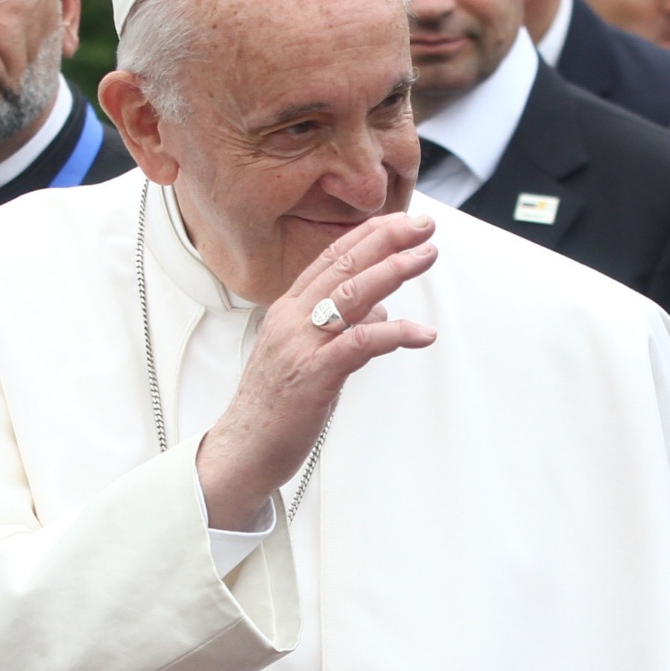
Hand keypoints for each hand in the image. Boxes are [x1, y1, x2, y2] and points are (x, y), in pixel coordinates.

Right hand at [197, 212, 438, 526]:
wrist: (243, 449)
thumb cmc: (275, 405)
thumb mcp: (306, 354)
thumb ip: (341, 326)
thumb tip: (380, 307)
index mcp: (289, 310)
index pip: (331, 259)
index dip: (368, 235)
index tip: (401, 221)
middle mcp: (292, 319)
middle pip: (343, 266)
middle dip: (386, 240)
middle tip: (422, 226)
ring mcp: (301, 345)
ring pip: (351, 295)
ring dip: (393, 271)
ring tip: (425, 257)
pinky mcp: (313, 376)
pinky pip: (358, 344)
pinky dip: (393, 332)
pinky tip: (421, 332)